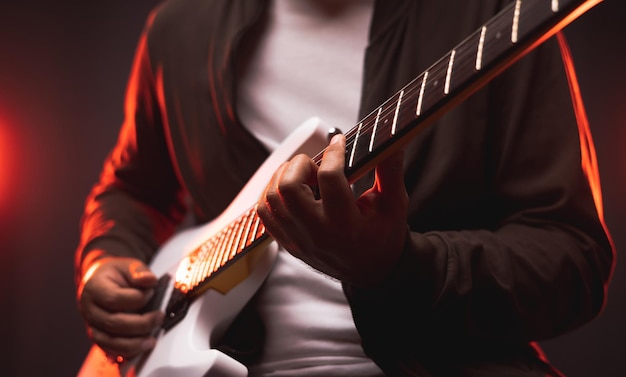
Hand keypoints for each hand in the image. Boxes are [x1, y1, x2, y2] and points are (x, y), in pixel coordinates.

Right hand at [77, 256, 163, 360]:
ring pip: (110, 341)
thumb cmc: (115, 275)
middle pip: (113, 323)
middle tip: (159, 316)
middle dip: (141, 323)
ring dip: (134, 343)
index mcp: (94, 288)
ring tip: (152, 340)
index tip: (150, 293)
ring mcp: (92, 325)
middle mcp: (89, 309)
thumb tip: (150, 280)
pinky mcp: (98, 337)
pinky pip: (110, 349)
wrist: (100, 281)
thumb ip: (139, 272)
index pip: (114, 299)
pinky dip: (127, 351)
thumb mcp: (127, 266)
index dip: (136, 299)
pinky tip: (141, 347)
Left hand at [257, 134, 408, 287]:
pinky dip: (273, 194)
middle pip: (289, 188)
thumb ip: (390, 170)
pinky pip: (265, 213)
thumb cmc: (383, 235)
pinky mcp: (288, 243)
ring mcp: (298, 240)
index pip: (329, 178)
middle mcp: (317, 234)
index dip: (334, 152)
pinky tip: (291, 189)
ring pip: (272, 198)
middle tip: (317, 166)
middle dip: (300, 165)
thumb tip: (393, 140)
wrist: (372, 271)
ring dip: (283, 177)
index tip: (340, 141)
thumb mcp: (394, 204)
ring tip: (305, 175)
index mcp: (345, 225)